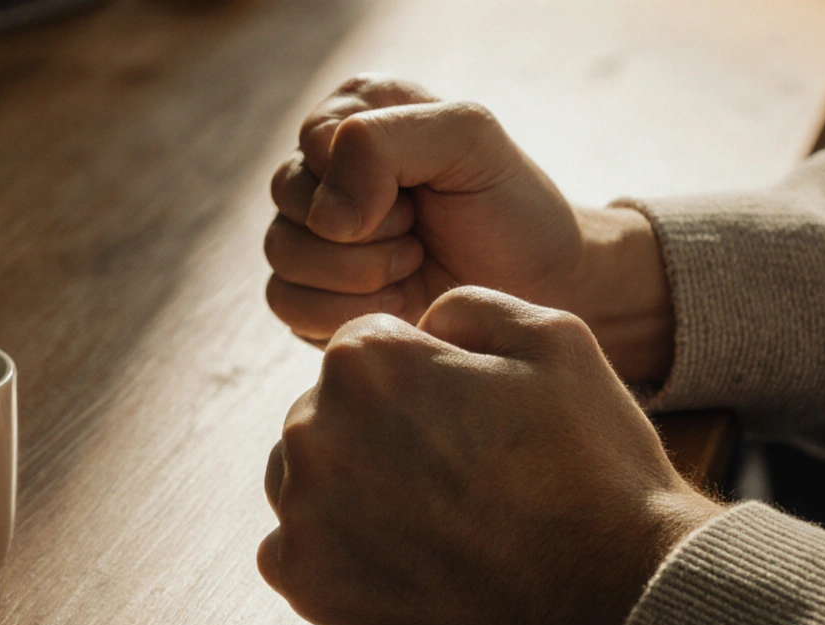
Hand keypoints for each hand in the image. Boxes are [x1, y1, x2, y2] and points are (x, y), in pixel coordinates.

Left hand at [258, 287, 722, 624]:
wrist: (617, 603)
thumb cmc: (592, 465)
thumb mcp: (555, 339)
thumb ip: (468, 306)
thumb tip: (420, 322)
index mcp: (365, 362)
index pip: (365, 347)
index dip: (423, 378)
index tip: (469, 420)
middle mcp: (312, 432)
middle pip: (328, 411)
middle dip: (379, 430)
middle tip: (456, 475)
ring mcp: (303, 514)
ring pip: (304, 478)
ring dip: (350, 487)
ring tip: (431, 519)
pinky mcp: (307, 585)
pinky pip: (298, 549)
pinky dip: (341, 554)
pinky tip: (406, 563)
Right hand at [264, 74, 673, 382]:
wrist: (543, 286)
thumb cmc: (512, 208)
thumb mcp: (469, 140)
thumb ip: (384, 144)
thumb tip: (323, 218)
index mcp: (355, 113)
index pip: (314, 140)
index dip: (366, 179)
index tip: (424, 194)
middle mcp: (324, 168)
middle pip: (289, 197)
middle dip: (365, 230)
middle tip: (420, 235)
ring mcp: (312, 234)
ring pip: (282, 253)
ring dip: (358, 273)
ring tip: (413, 266)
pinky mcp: (311, 293)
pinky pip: (285, 303)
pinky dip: (342, 311)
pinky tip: (396, 302)